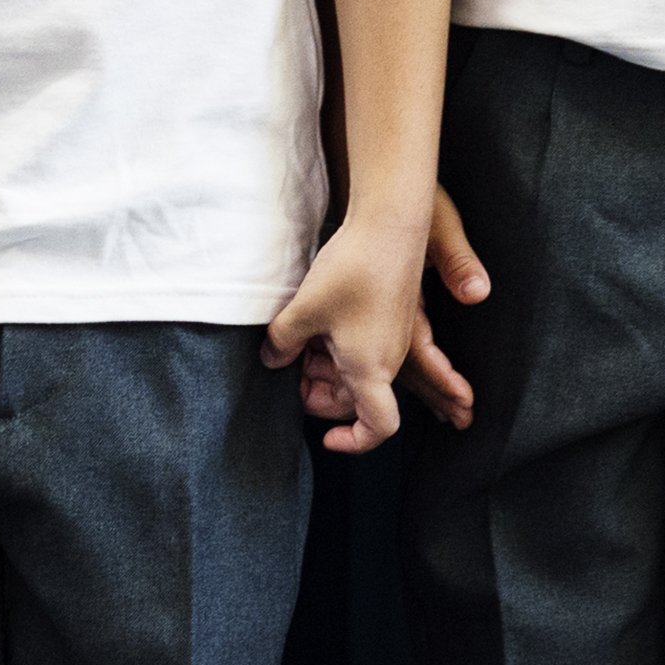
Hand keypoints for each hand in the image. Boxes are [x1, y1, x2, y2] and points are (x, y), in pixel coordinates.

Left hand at [266, 208, 428, 455]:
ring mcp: (392, 337)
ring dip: (327, 366)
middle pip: (357, 400)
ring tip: (301, 336)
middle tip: (292, 367)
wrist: (390, 222)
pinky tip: (317, 318)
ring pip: (357, 372)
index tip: (328, 438)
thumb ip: (281, 344)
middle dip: (322, 394)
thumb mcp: (302, 312)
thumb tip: (272, 359)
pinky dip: (337, 344)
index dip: (354, 442)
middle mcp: (388, 359)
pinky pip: (362, 347)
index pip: (378, 428)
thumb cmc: (353, 269)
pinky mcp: (391, 316)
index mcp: (371, 369)